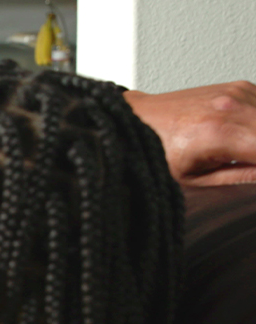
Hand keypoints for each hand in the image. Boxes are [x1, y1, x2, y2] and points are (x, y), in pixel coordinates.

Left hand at [125, 81, 255, 186]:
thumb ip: (241, 176)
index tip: (253, 168)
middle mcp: (232, 107)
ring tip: (242, 152)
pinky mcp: (241, 87)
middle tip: (246, 161)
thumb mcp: (196, 178)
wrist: (139, 119)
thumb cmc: (159, 152)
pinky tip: (246, 135)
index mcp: (220, 133)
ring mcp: (238, 92)